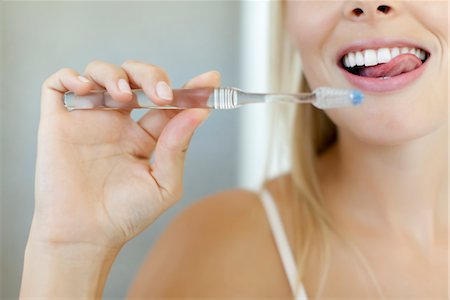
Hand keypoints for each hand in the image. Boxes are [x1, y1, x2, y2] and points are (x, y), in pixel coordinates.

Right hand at [32, 60, 219, 249]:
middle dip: (152, 76)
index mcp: (145, 137)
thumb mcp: (164, 185)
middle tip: (161, 95)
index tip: (210, 78)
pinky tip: (86, 90)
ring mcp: (89, 119)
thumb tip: (198, 113)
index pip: (168, 103)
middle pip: (137, 78)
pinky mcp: (59, 122)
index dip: (189, 89)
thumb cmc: (125, 216)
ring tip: (123, 96)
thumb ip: (178, 148)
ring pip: (101, 73)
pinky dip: (71, 77)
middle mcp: (118, 122)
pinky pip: (58, 84)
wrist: (85, 238)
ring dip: (115, 74)